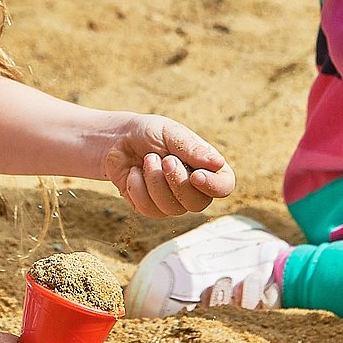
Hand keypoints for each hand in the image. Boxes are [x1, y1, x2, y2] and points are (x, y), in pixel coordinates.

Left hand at [102, 115, 235, 216]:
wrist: (118, 140)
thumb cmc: (150, 133)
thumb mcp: (171, 133)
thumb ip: (192, 149)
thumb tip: (218, 164)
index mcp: (207, 167)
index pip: (224, 185)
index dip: (214, 186)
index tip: (196, 175)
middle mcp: (194, 188)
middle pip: (198, 203)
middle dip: (177, 181)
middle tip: (164, 159)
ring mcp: (173, 201)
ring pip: (172, 208)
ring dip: (154, 180)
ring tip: (148, 159)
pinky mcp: (151, 208)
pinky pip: (148, 208)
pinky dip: (137, 186)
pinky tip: (135, 172)